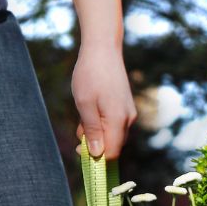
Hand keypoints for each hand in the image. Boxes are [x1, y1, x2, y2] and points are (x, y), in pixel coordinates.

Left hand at [72, 44, 136, 158]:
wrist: (103, 48)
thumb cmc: (90, 74)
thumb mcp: (84, 104)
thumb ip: (91, 130)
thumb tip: (96, 154)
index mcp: (118, 120)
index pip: (112, 152)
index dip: (97, 157)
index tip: (79, 150)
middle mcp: (128, 120)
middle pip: (114, 145)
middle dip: (95, 144)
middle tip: (78, 130)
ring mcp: (128, 113)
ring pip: (113, 134)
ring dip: (97, 132)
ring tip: (82, 114)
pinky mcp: (126, 107)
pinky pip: (114, 123)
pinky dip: (101, 122)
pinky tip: (90, 109)